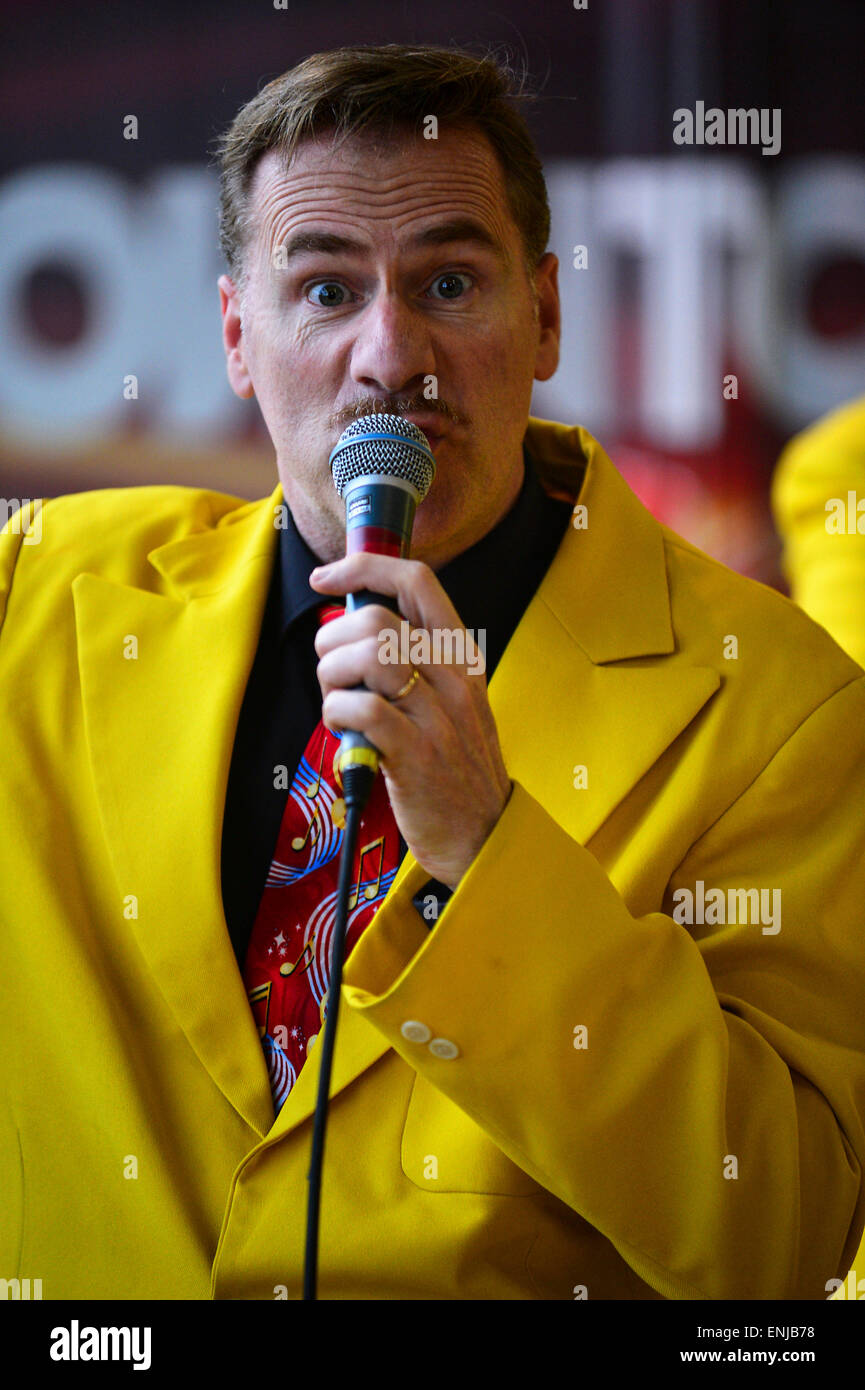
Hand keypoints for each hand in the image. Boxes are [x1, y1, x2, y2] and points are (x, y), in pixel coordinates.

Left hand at [310, 552, 512, 890]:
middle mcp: (453, 678)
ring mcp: (437, 716)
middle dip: (332, 640)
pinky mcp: (415, 754)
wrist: (483, 836)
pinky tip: (344, 731)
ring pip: (366, 656)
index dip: (362, 567)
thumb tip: (351, 629)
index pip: (416, 581)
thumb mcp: (452, 702)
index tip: (327, 577)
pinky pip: (360, 708)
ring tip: (338, 703)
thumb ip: (414, 663)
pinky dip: (335, 714)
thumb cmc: (454, 768)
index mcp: (461, 657)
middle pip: (376, 617)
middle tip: (332, 673)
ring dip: (331, 676)